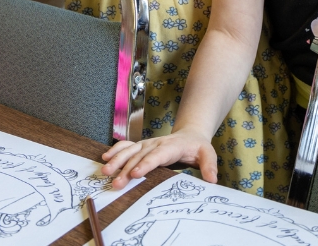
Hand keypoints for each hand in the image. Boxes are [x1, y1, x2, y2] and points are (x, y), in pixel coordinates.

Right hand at [101, 129, 216, 189]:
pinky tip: (105, 158)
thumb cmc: (198, 147)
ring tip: (106, 172)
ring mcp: (147, 144)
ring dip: (117, 161)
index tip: (135, 173)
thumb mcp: (208, 154)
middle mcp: (156, 144)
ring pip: (130, 151)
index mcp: (172, 146)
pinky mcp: (142, 146)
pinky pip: (127, 146)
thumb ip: (209, 166)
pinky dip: (116, 150)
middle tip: (117, 182)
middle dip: (126, 169)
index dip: (146, 164)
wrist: (191, 135)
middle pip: (139, 156)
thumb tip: (212, 179)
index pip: (157, 155)